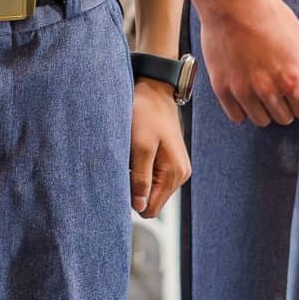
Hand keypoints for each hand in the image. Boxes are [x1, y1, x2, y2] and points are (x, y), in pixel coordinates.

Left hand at [131, 82, 191, 217]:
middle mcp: (180, 174)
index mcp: (174, 173)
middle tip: (122, 168)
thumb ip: (140, 179)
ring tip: (129, 158)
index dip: (132, 201)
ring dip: (137, 179)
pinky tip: (135, 155)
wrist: (154, 90)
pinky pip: (152, 177)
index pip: (151, 208)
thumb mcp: (140, 146)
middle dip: (134, 190)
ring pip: (151, 189)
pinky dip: (141, 171)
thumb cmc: (146, 114)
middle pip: (151, 200)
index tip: (118, 185)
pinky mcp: (170, 161)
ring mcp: (176, 168)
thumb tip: (140, 207)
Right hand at [195, 0, 298, 125]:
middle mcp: (268, 89)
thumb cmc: (270, 15)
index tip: (298, 87)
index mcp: (293, 78)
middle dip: (286, 104)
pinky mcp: (222, 87)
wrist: (230, 1)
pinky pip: (237, 116)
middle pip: (284, 118)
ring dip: (265, 108)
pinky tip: (245, 91)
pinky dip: (243, 109)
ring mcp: (242, 90)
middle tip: (279, 83)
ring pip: (261, 120)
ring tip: (261, 87)